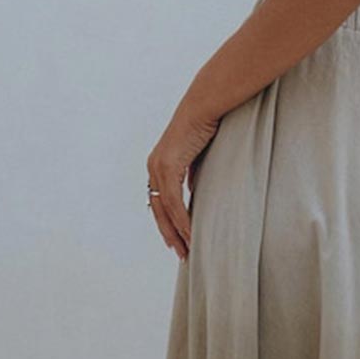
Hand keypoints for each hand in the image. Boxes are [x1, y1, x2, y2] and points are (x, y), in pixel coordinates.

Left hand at [146, 103, 219, 260]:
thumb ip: (191, 173)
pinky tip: (192, 233)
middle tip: (181, 253)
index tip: (177, 239)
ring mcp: (159, 167)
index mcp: (158, 163)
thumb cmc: (205, 124)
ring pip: (165, 210)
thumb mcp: (196, 154)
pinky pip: (175, 202)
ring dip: (177, 232)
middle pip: (158, 210)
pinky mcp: (168, 167)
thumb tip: (193, 189)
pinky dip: (182, 220)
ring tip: (188, 249)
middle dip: (169, 233)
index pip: (160, 200)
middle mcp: (154, 167)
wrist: (204, 105)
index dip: (167, 222)